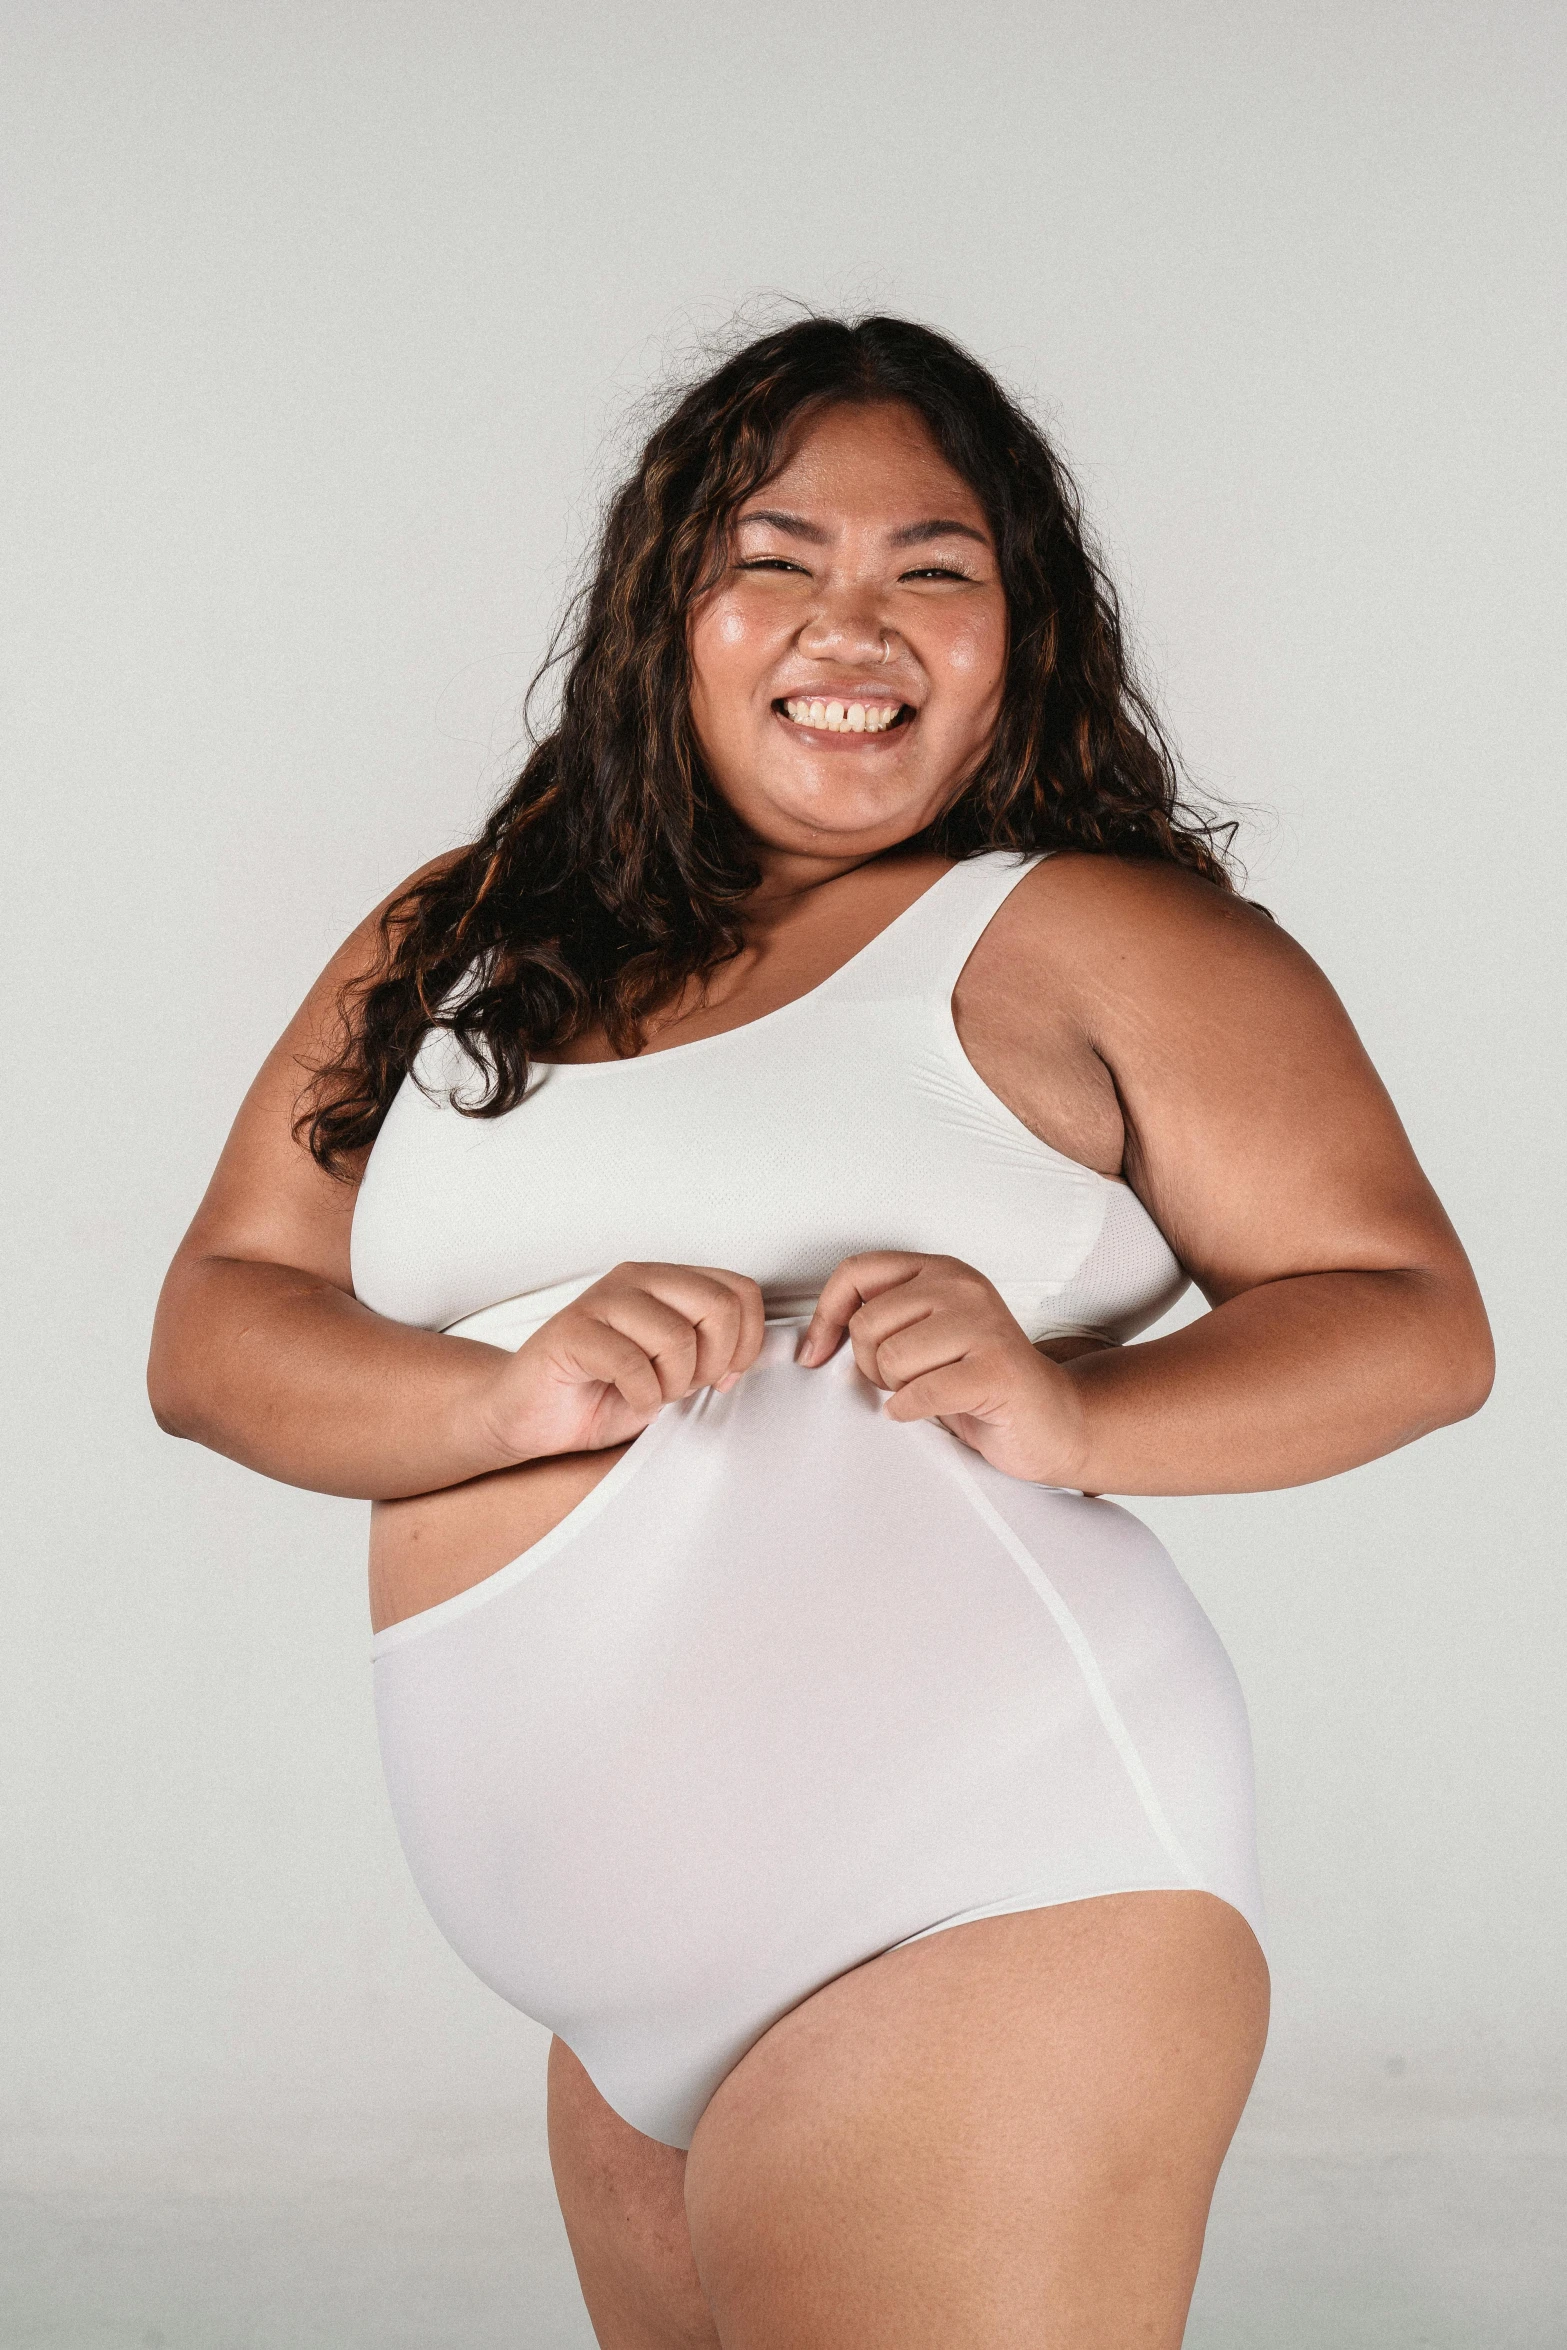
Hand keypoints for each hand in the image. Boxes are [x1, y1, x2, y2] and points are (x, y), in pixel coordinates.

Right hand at [478, 1262, 765, 1463]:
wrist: (530, 1414)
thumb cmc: (603, 1392)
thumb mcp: (675, 1371)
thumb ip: (715, 1352)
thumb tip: (772, 1350)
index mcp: (667, 1281)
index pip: (740, 1291)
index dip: (747, 1342)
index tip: (725, 1376)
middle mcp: (636, 1279)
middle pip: (718, 1307)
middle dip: (713, 1362)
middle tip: (684, 1386)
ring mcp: (602, 1300)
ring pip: (678, 1337)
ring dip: (673, 1384)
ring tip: (651, 1393)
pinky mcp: (572, 1330)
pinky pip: (633, 1364)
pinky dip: (641, 1396)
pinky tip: (628, 1400)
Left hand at [796, 1251, 1091, 1485]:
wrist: (1051, 1419)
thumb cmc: (979, 1379)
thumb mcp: (927, 1333)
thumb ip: (882, 1319)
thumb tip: (815, 1340)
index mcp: (941, 1270)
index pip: (857, 1272)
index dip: (825, 1316)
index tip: (817, 1352)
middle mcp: (963, 1287)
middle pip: (866, 1324)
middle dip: (872, 1365)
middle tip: (905, 1380)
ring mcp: (983, 1326)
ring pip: (891, 1359)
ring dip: (898, 1389)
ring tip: (930, 1391)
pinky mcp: (996, 1370)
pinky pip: (919, 1393)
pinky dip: (912, 1411)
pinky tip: (934, 1410)